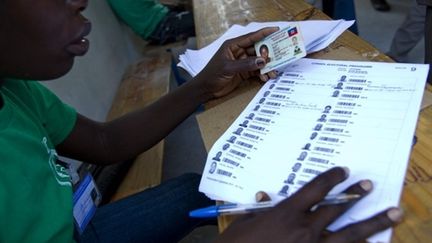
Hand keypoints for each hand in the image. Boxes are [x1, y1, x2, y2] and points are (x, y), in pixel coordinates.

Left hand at [194, 27, 278, 98]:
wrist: (205, 89)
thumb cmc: (212, 75)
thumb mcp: (228, 68)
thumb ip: (245, 64)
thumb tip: (262, 60)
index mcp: (233, 45)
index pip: (251, 37)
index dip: (264, 33)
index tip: (276, 30)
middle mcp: (239, 52)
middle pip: (257, 49)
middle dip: (268, 53)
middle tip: (278, 56)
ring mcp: (242, 62)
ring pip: (258, 61)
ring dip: (266, 66)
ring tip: (273, 71)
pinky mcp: (244, 72)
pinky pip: (256, 71)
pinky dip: (262, 74)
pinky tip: (266, 77)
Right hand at [216, 167, 402, 242]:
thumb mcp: (243, 222)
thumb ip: (258, 209)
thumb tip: (264, 196)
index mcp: (287, 213)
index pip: (315, 190)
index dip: (331, 178)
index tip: (342, 171)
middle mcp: (305, 228)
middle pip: (336, 208)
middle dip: (354, 194)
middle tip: (368, 185)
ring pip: (350, 234)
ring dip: (373, 222)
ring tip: (394, 213)